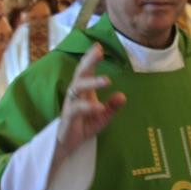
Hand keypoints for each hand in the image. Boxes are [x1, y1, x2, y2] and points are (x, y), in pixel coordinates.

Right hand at [53, 44, 125, 164]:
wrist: (67, 143)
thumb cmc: (84, 125)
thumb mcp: (103, 116)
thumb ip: (112, 106)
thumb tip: (122, 96)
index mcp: (84, 90)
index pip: (86, 70)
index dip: (91, 58)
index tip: (98, 45)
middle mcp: (76, 94)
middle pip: (80, 73)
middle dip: (89, 61)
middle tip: (99, 51)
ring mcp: (71, 104)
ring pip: (77, 88)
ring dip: (92, 83)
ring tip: (107, 80)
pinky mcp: (68, 117)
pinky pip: (77, 109)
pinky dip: (88, 107)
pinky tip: (99, 107)